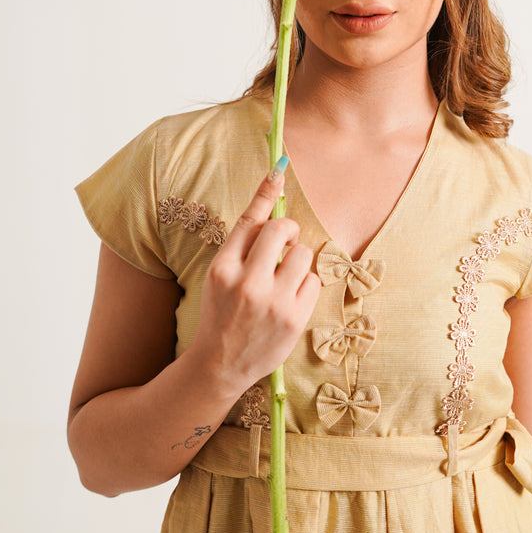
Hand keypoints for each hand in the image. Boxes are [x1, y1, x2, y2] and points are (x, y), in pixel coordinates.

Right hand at [192, 167, 320, 394]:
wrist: (219, 364)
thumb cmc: (222, 313)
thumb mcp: (219, 277)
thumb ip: (242, 246)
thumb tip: (270, 208)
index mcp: (222, 268)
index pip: (249, 220)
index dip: (265, 192)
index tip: (279, 168)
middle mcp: (246, 283)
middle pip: (282, 230)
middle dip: (289, 229)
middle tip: (287, 240)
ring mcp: (272, 302)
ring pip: (303, 254)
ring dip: (298, 259)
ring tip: (284, 277)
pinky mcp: (293, 319)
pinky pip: (312, 281)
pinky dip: (304, 285)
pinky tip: (290, 299)